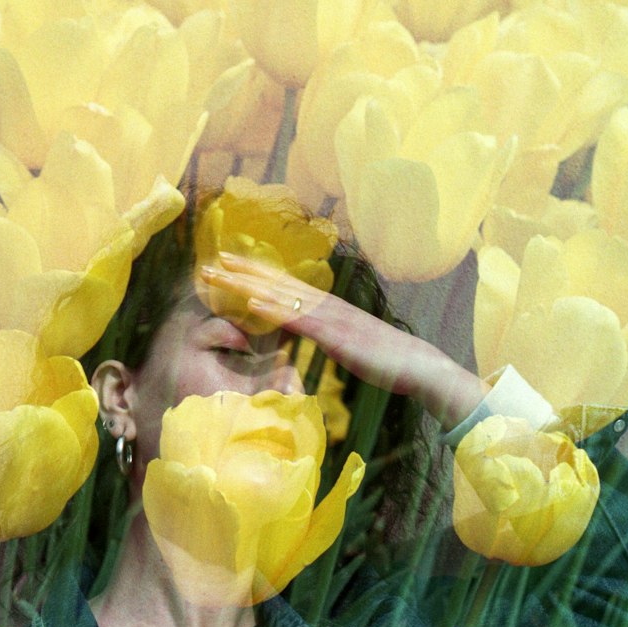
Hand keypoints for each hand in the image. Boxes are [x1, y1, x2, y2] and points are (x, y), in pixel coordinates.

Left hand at [200, 253, 486, 428]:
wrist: (415, 365)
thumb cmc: (385, 360)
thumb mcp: (348, 344)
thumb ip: (327, 334)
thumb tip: (311, 334)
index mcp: (328, 307)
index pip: (286, 285)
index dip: (257, 274)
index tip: (231, 266)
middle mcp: (326, 304)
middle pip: (277, 282)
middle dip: (243, 271)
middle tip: (212, 261)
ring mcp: (330, 316)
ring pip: (280, 294)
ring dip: (247, 283)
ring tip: (219, 273)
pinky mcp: (334, 334)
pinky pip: (298, 319)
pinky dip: (273, 309)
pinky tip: (251, 302)